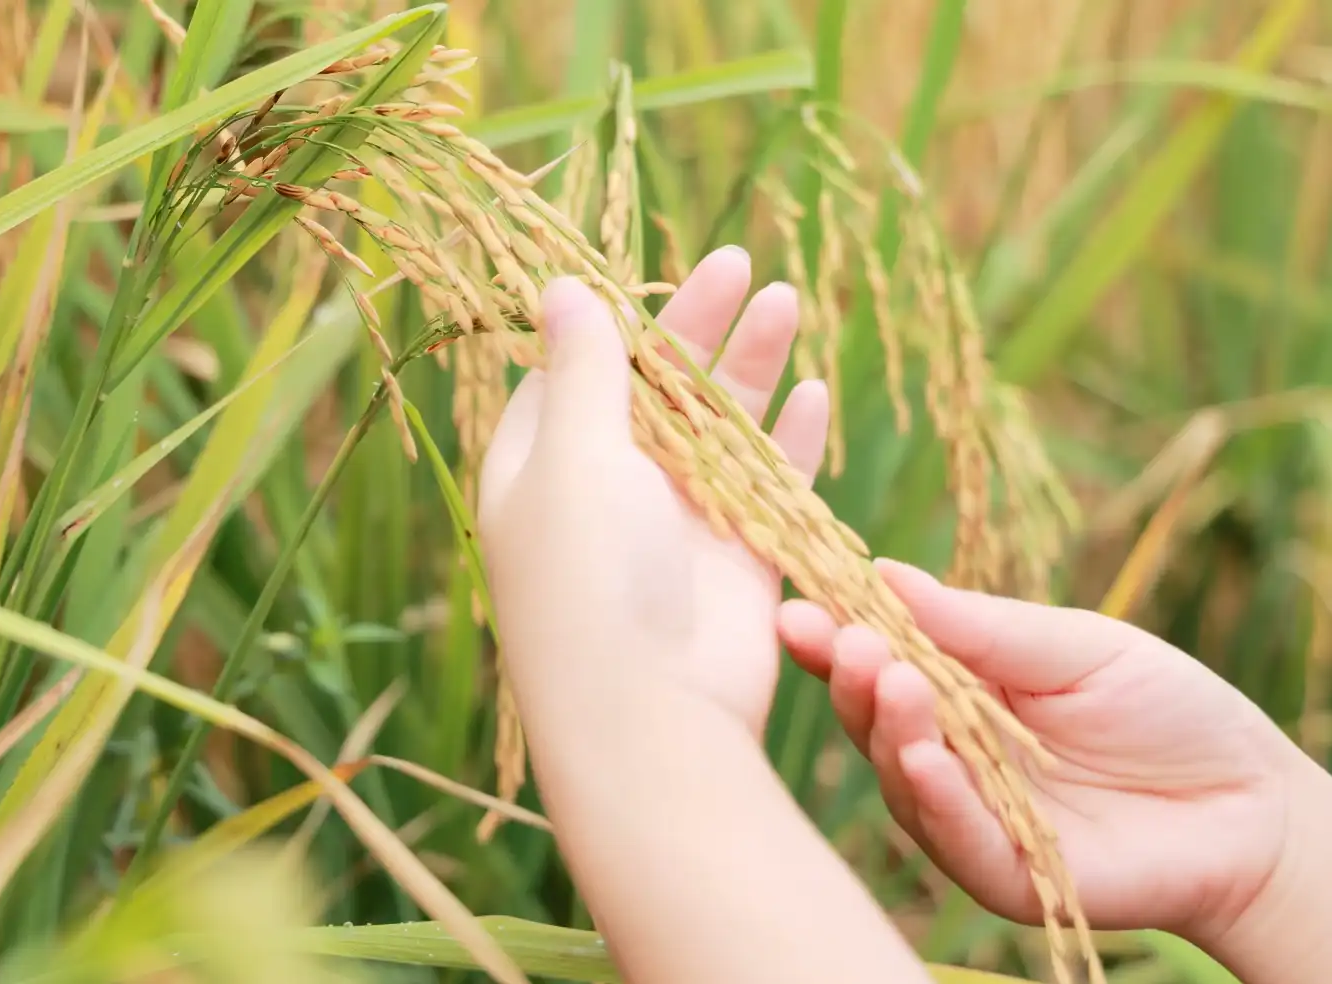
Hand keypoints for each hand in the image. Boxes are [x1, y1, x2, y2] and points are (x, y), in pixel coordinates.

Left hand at [478, 246, 828, 736]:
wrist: (650, 718)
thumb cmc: (588, 580)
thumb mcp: (574, 455)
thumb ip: (585, 369)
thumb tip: (558, 285)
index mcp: (537, 470)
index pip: (567, 377)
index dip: (605, 323)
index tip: (641, 271)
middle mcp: (600, 496)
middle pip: (651, 392)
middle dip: (694, 327)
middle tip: (739, 259)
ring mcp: (669, 530)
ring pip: (714, 431)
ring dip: (748, 368)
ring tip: (786, 297)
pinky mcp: (732, 564)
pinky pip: (763, 488)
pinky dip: (787, 441)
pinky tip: (813, 387)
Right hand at [778, 561, 1317, 943]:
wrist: (1252, 803)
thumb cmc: (1166, 710)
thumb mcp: (1075, 646)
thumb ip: (982, 625)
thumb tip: (884, 572)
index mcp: (954, 690)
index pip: (877, 659)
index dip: (835, 635)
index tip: (800, 604)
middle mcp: (945, 754)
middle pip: (872, 716)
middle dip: (850, 676)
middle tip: (844, 640)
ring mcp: (968, 815)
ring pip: (900, 774)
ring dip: (888, 727)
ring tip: (889, 680)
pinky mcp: (1003, 872)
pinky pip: (954, 836)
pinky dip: (934, 796)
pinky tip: (921, 756)